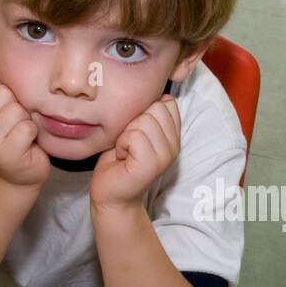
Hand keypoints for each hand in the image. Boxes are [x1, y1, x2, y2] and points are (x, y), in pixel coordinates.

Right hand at [0, 63, 49, 186]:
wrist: (19, 172)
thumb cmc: (11, 135)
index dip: (5, 90)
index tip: (6, 106)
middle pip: (4, 93)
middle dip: (17, 104)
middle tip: (16, 122)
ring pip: (17, 110)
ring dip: (26, 120)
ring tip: (21, 132)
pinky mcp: (6, 155)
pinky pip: (27, 128)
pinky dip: (32, 133)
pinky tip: (27, 143)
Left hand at [90, 95, 180, 210]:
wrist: (111, 193)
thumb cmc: (119, 160)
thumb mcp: (136, 129)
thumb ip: (149, 113)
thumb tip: (160, 94)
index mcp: (173, 136)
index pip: (167, 103)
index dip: (143, 111)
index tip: (136, 132)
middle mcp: (174, 146)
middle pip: (155, 108)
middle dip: (133, 121)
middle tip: (128, 143)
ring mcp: (165, 156)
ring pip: (143, 121)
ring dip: (125, 134)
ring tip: (125, 151)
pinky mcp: (151, 165)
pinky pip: (134, 136)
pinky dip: (121, 144)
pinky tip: (122, 157)